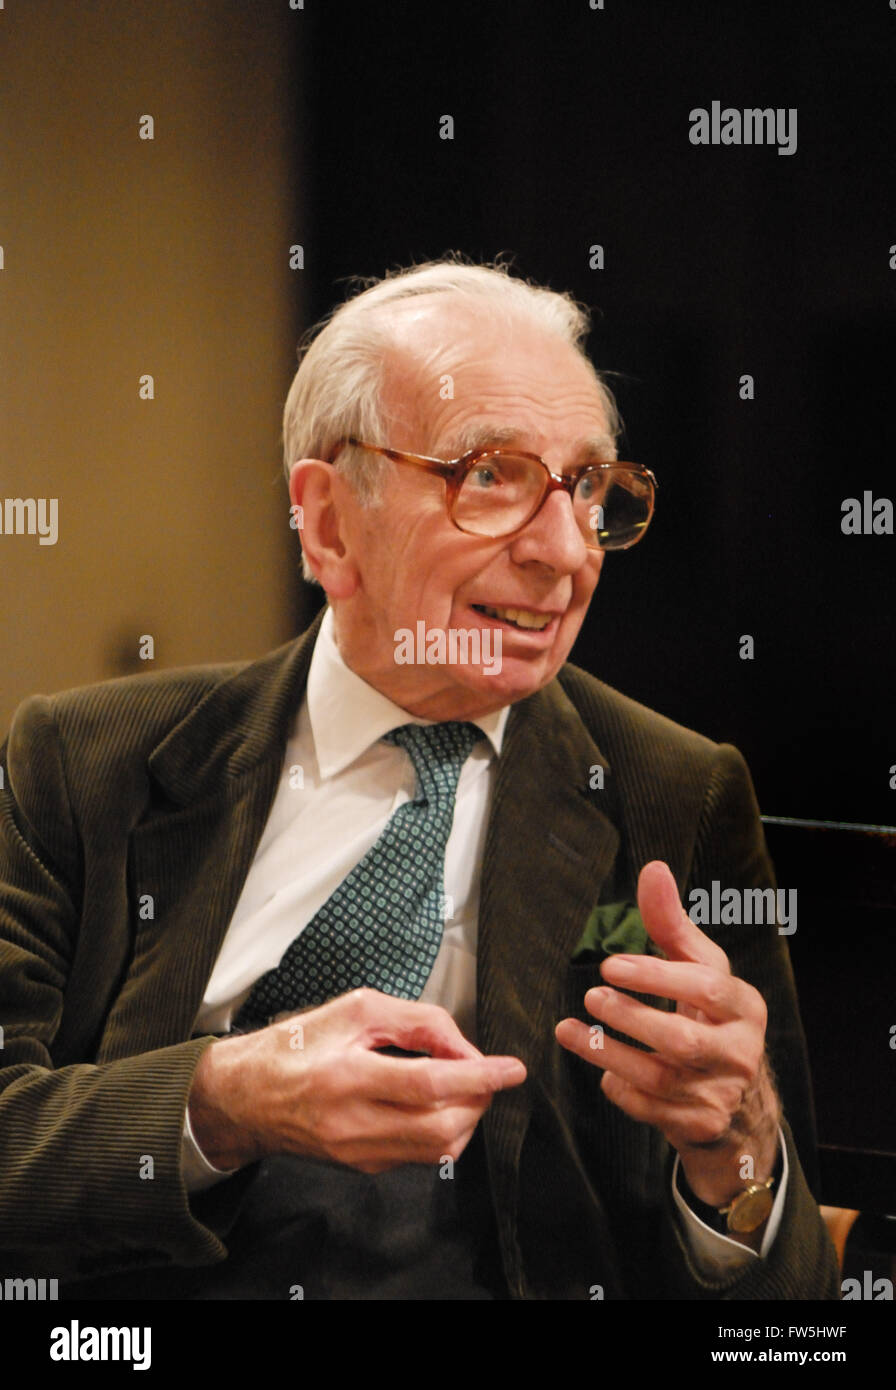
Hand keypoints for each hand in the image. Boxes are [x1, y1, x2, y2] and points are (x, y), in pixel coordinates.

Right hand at [189, 988, 526, 1173]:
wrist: (245, 1098)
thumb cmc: (296, 1046)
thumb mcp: (354, 1009)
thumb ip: (415, 1021)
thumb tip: (463, 1046)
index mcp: (346, 1078)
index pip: (430, 1084)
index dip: (479, 1076)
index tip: (512, 1068)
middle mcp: (353, 1124)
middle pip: (442, 1126)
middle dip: (479, 1100)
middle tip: (488, 1074)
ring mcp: (358, 1153)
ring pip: (438, 1148)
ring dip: (467, 1118)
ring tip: (465, 1086)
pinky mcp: (363, 1167)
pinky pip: (420, 1156)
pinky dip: (443, 1131)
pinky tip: (438, 1104)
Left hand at [555, 861, 779, 1209]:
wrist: (741, 1108)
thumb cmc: (711, 1019)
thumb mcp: (700, 971)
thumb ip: (672, 924)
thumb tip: (653, 870)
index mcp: (745, 1006)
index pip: (707, 986)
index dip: (657, 975)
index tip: (612, 965)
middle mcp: (740, 1052)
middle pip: (681, 1038)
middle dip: (631, 1017)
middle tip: (591, 996)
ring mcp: (720, 1095)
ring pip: (659, 1078)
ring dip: (609, 1053)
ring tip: (571, 1030)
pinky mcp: (699, 1127)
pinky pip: (650, 1110)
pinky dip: (621, 1091)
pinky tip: (602, 1072)